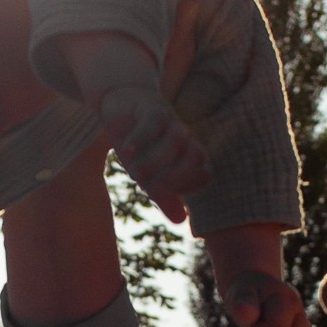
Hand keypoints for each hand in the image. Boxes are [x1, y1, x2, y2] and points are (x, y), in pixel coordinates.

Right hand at [96, 85, 210, 224]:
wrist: (123, 105)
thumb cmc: (140, 145)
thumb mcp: (150, 175)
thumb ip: (164, 197)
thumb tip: (181, 221)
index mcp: (190, 155)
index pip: (203, 176)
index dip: (185, 187)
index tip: (162, 192)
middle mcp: (186, 138)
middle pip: (197, 156)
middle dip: (175, 176)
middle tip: (148, 184)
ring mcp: (171, 121)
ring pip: (177, 140)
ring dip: (156, 161)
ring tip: (135, 174)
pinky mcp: (152, 108)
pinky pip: (154, 123)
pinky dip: (141, 139)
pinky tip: (126, 151)